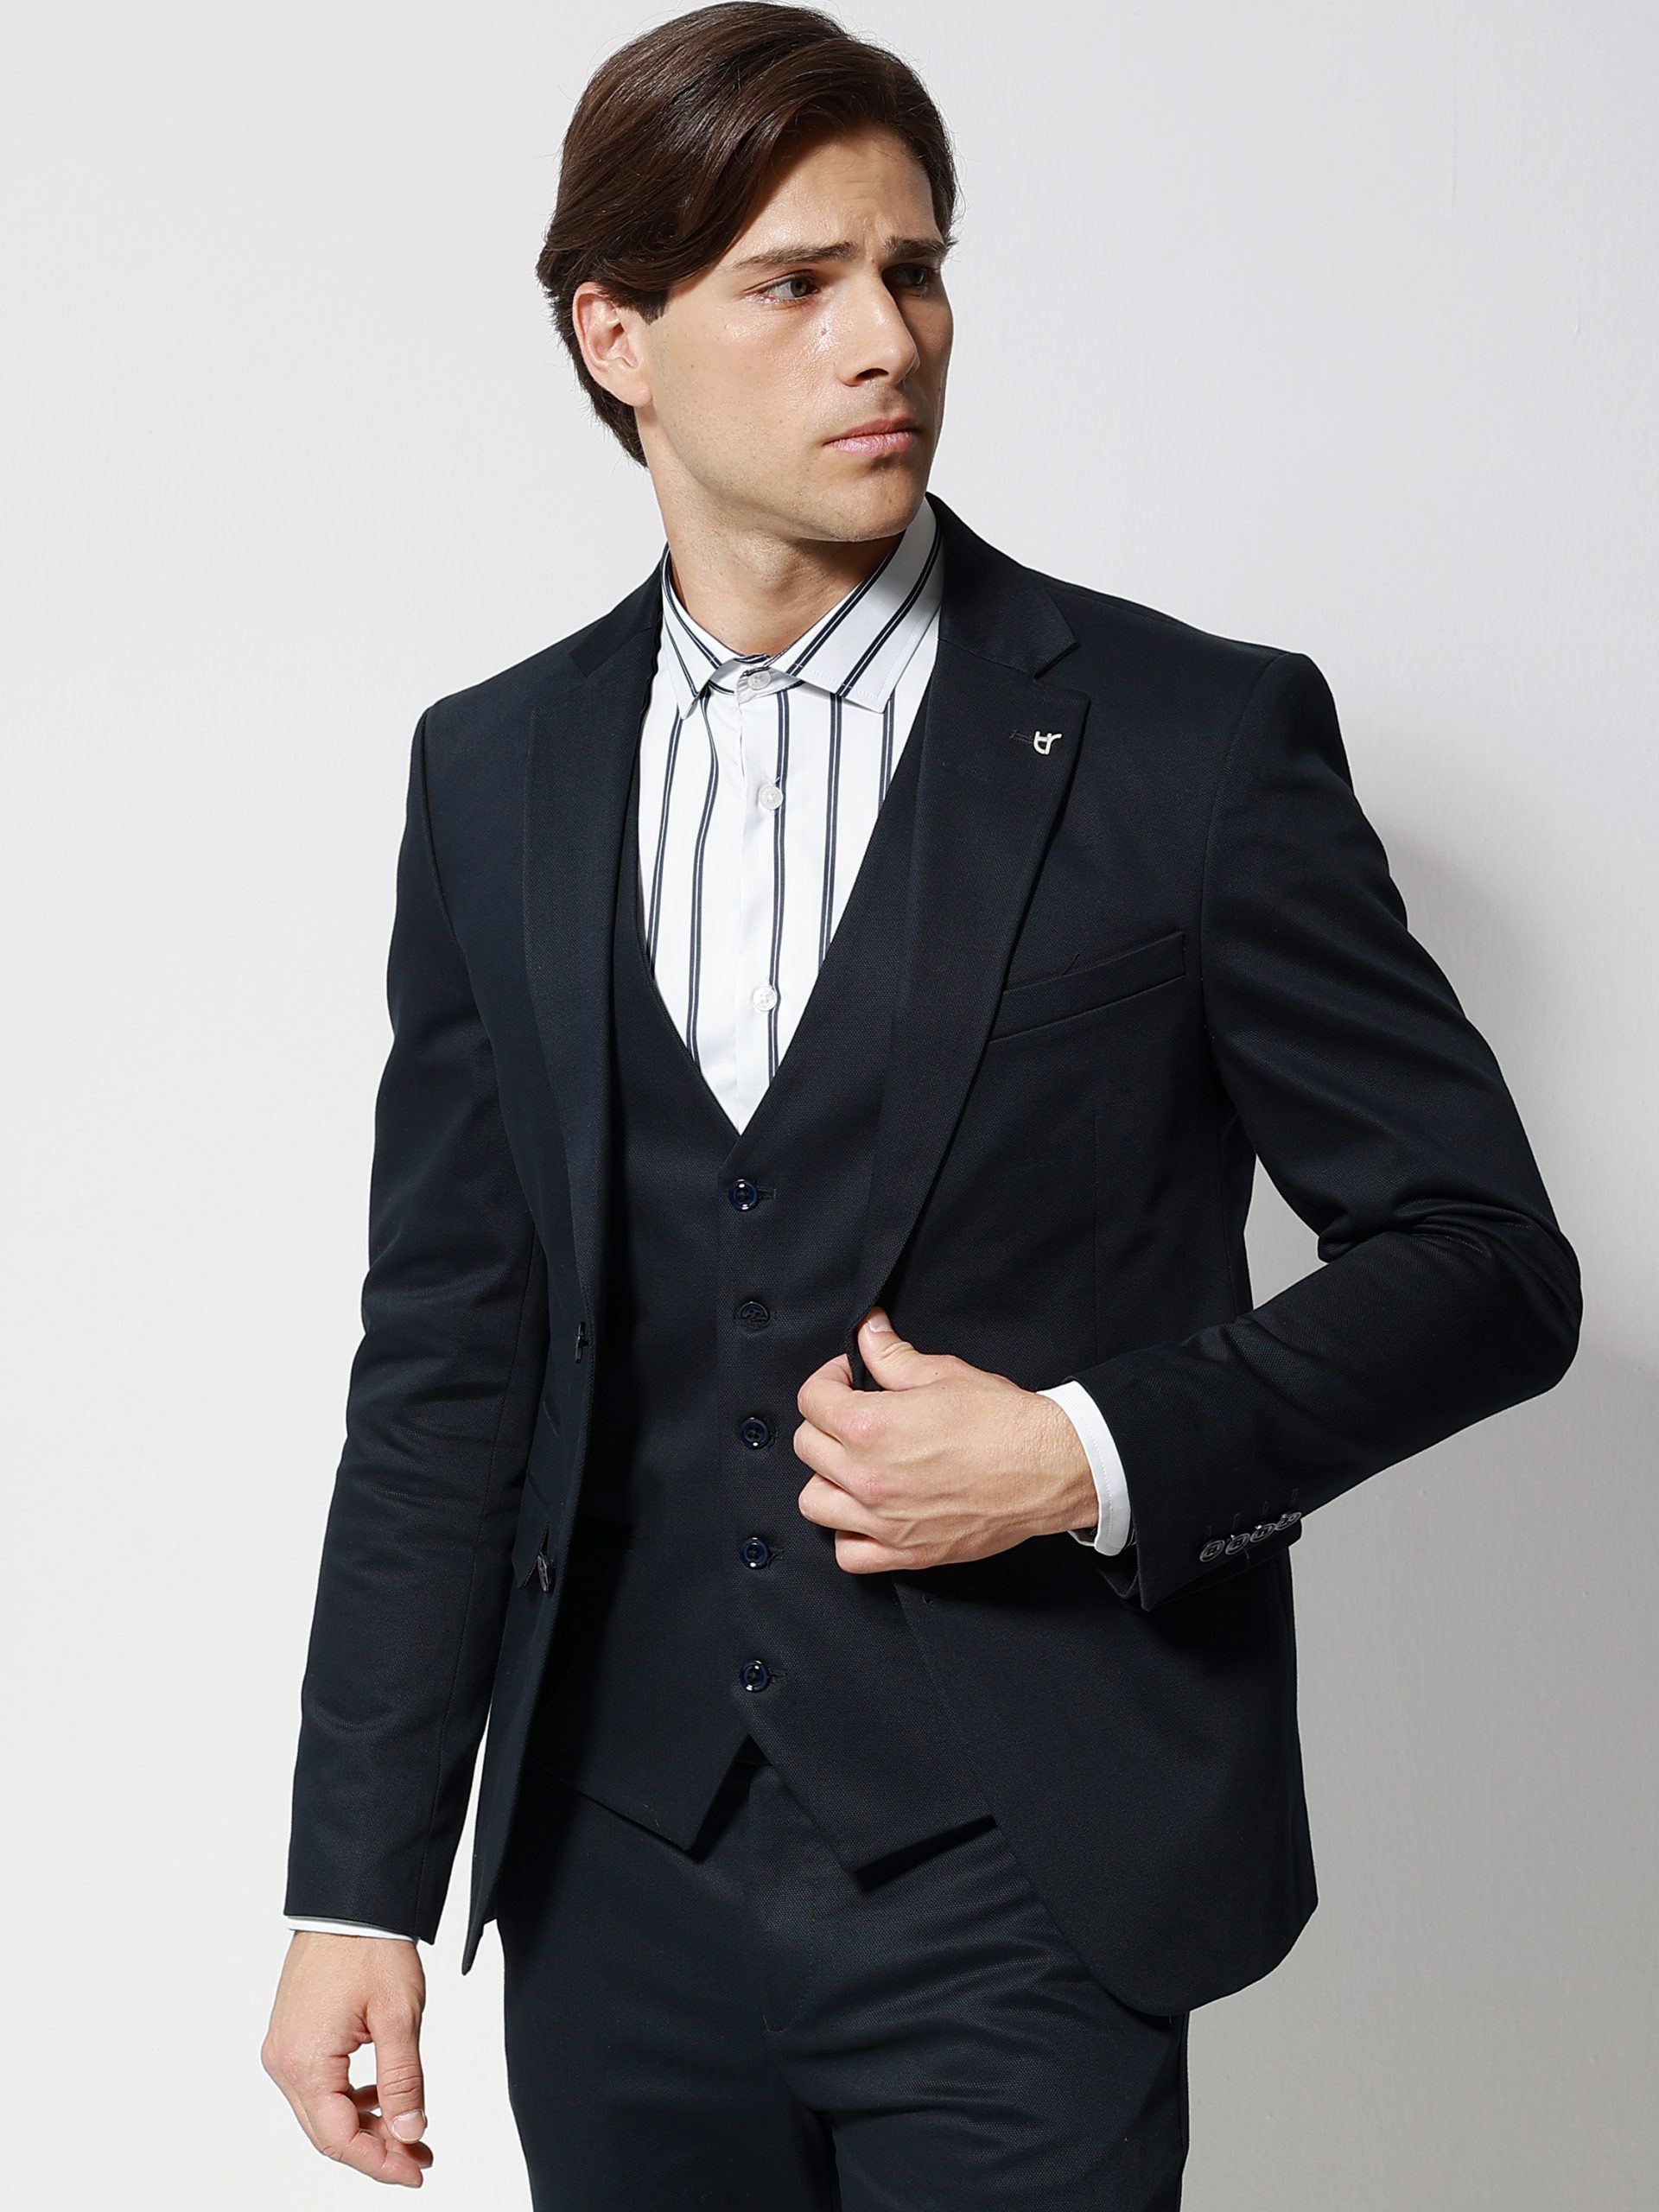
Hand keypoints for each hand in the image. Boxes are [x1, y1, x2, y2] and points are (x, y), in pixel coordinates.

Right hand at [262, 1932, 432, 2186]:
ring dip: (366, 2125)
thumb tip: (408, 2131)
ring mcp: (284, 2048)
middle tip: (420, 2156)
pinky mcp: (292, 2034)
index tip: (416, 2172)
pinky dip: (351, 2098)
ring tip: (411, 2130)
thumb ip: (403, 2081)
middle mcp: (283, 2061)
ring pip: (323, 2111)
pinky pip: (319, 2084)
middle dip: (376, 2150)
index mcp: (305, 2062)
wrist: (349, 1899)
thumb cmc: (371, 1947)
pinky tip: (383, 2098)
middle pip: (328, 2131)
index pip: (340, 2140)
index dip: (380, 2163)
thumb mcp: (398, 2017)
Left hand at [792, 1307, 1097, 1571]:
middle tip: (856, 1415)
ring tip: (856, 1465)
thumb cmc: (1003, 1421)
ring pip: (814, 1501)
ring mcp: (883, 1520)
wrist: (1049, 1467)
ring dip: (828, 1479)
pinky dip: (848, 1533)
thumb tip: (868, 1331)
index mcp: (871, 1426)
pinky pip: (847, 1552)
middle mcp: (868, 1476)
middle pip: (807, 1446)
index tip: (849, 1380)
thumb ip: (892, 1355)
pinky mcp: (906, 1552)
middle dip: (826, 1423)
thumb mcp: (943, 1374)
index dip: (829, 1380)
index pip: (811, 1399)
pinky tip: (867, 1513)